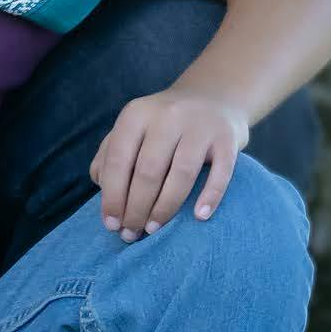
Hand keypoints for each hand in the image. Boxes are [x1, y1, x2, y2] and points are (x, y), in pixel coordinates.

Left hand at [92, 92, 251, 236]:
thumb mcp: (133, 128)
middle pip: (148, 171)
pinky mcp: (229, 139)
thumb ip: (110, 153)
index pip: (119, 160)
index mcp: (137, 114)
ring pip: (181, 174)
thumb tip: (101, 187)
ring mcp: (201, 126)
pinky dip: (210, 196)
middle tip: (131, 233)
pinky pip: (221, 173)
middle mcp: (168, 116)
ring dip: (165, 208)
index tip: (110, 224)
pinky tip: (199, 216)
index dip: (113, 196)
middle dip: (136, 208)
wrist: (214, 98)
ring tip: (153, 229)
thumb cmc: (163, 125)